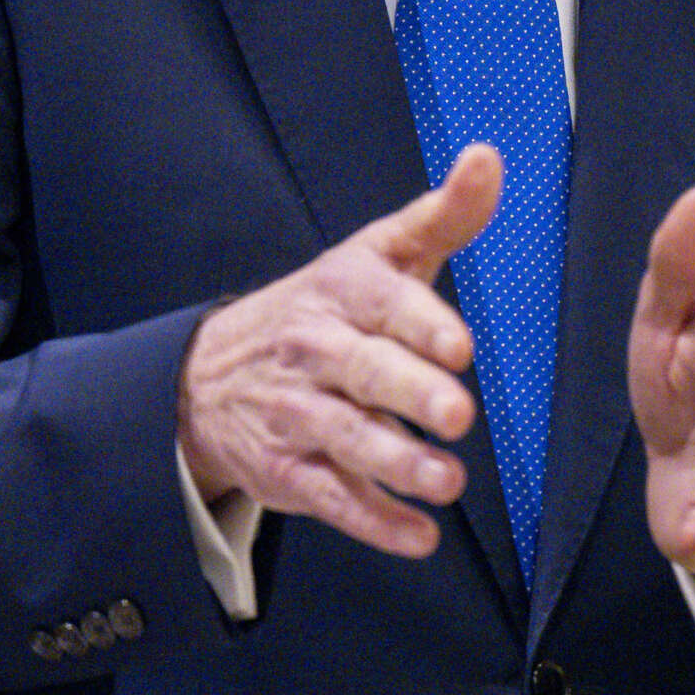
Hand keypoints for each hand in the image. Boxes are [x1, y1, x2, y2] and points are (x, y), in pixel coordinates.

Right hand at [178, 144, 499, 558]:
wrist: (206, 374)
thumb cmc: (326, 308)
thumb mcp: (377, 254)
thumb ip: (442, 215)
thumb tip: (488, 157)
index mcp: (341, 292)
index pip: (381, 303)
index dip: (420, 324)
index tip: (459, 346)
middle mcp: (315, 351)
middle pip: (364, 374)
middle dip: (410, 394)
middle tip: (457, 414)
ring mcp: (297, 414)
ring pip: (347, 440)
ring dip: (398, 464)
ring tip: (448, 482)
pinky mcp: (288, 471)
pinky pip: (332, 498)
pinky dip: (375, 522)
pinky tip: (420, 537)